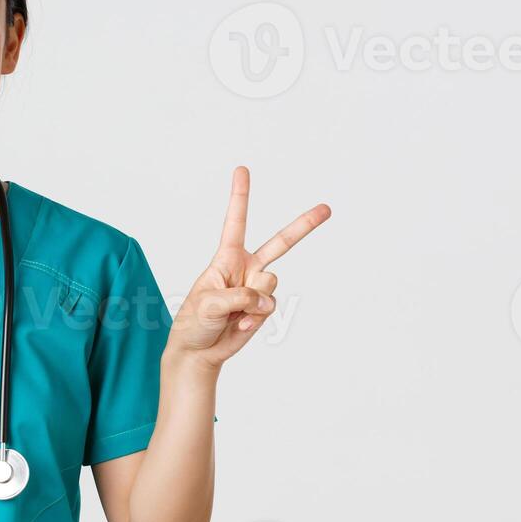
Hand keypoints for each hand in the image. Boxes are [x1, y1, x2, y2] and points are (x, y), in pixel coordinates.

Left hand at [168, 167, 329, 370]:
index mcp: (226, 258)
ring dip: (252, 300)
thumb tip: (264, 298)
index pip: (236, 222)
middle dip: (305, 225)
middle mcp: (246, 268)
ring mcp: (257, 288)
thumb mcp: (207, 304)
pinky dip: (254, 319)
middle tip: (326, 209)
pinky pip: (269, 307)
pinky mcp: (263, 308)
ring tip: (233, 313)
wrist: (198, 352)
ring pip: (271, 283)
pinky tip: (239, 324)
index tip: (242, 169)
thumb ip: (239, 295)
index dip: (240, 196)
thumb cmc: (193, 323)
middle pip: (281, 243)